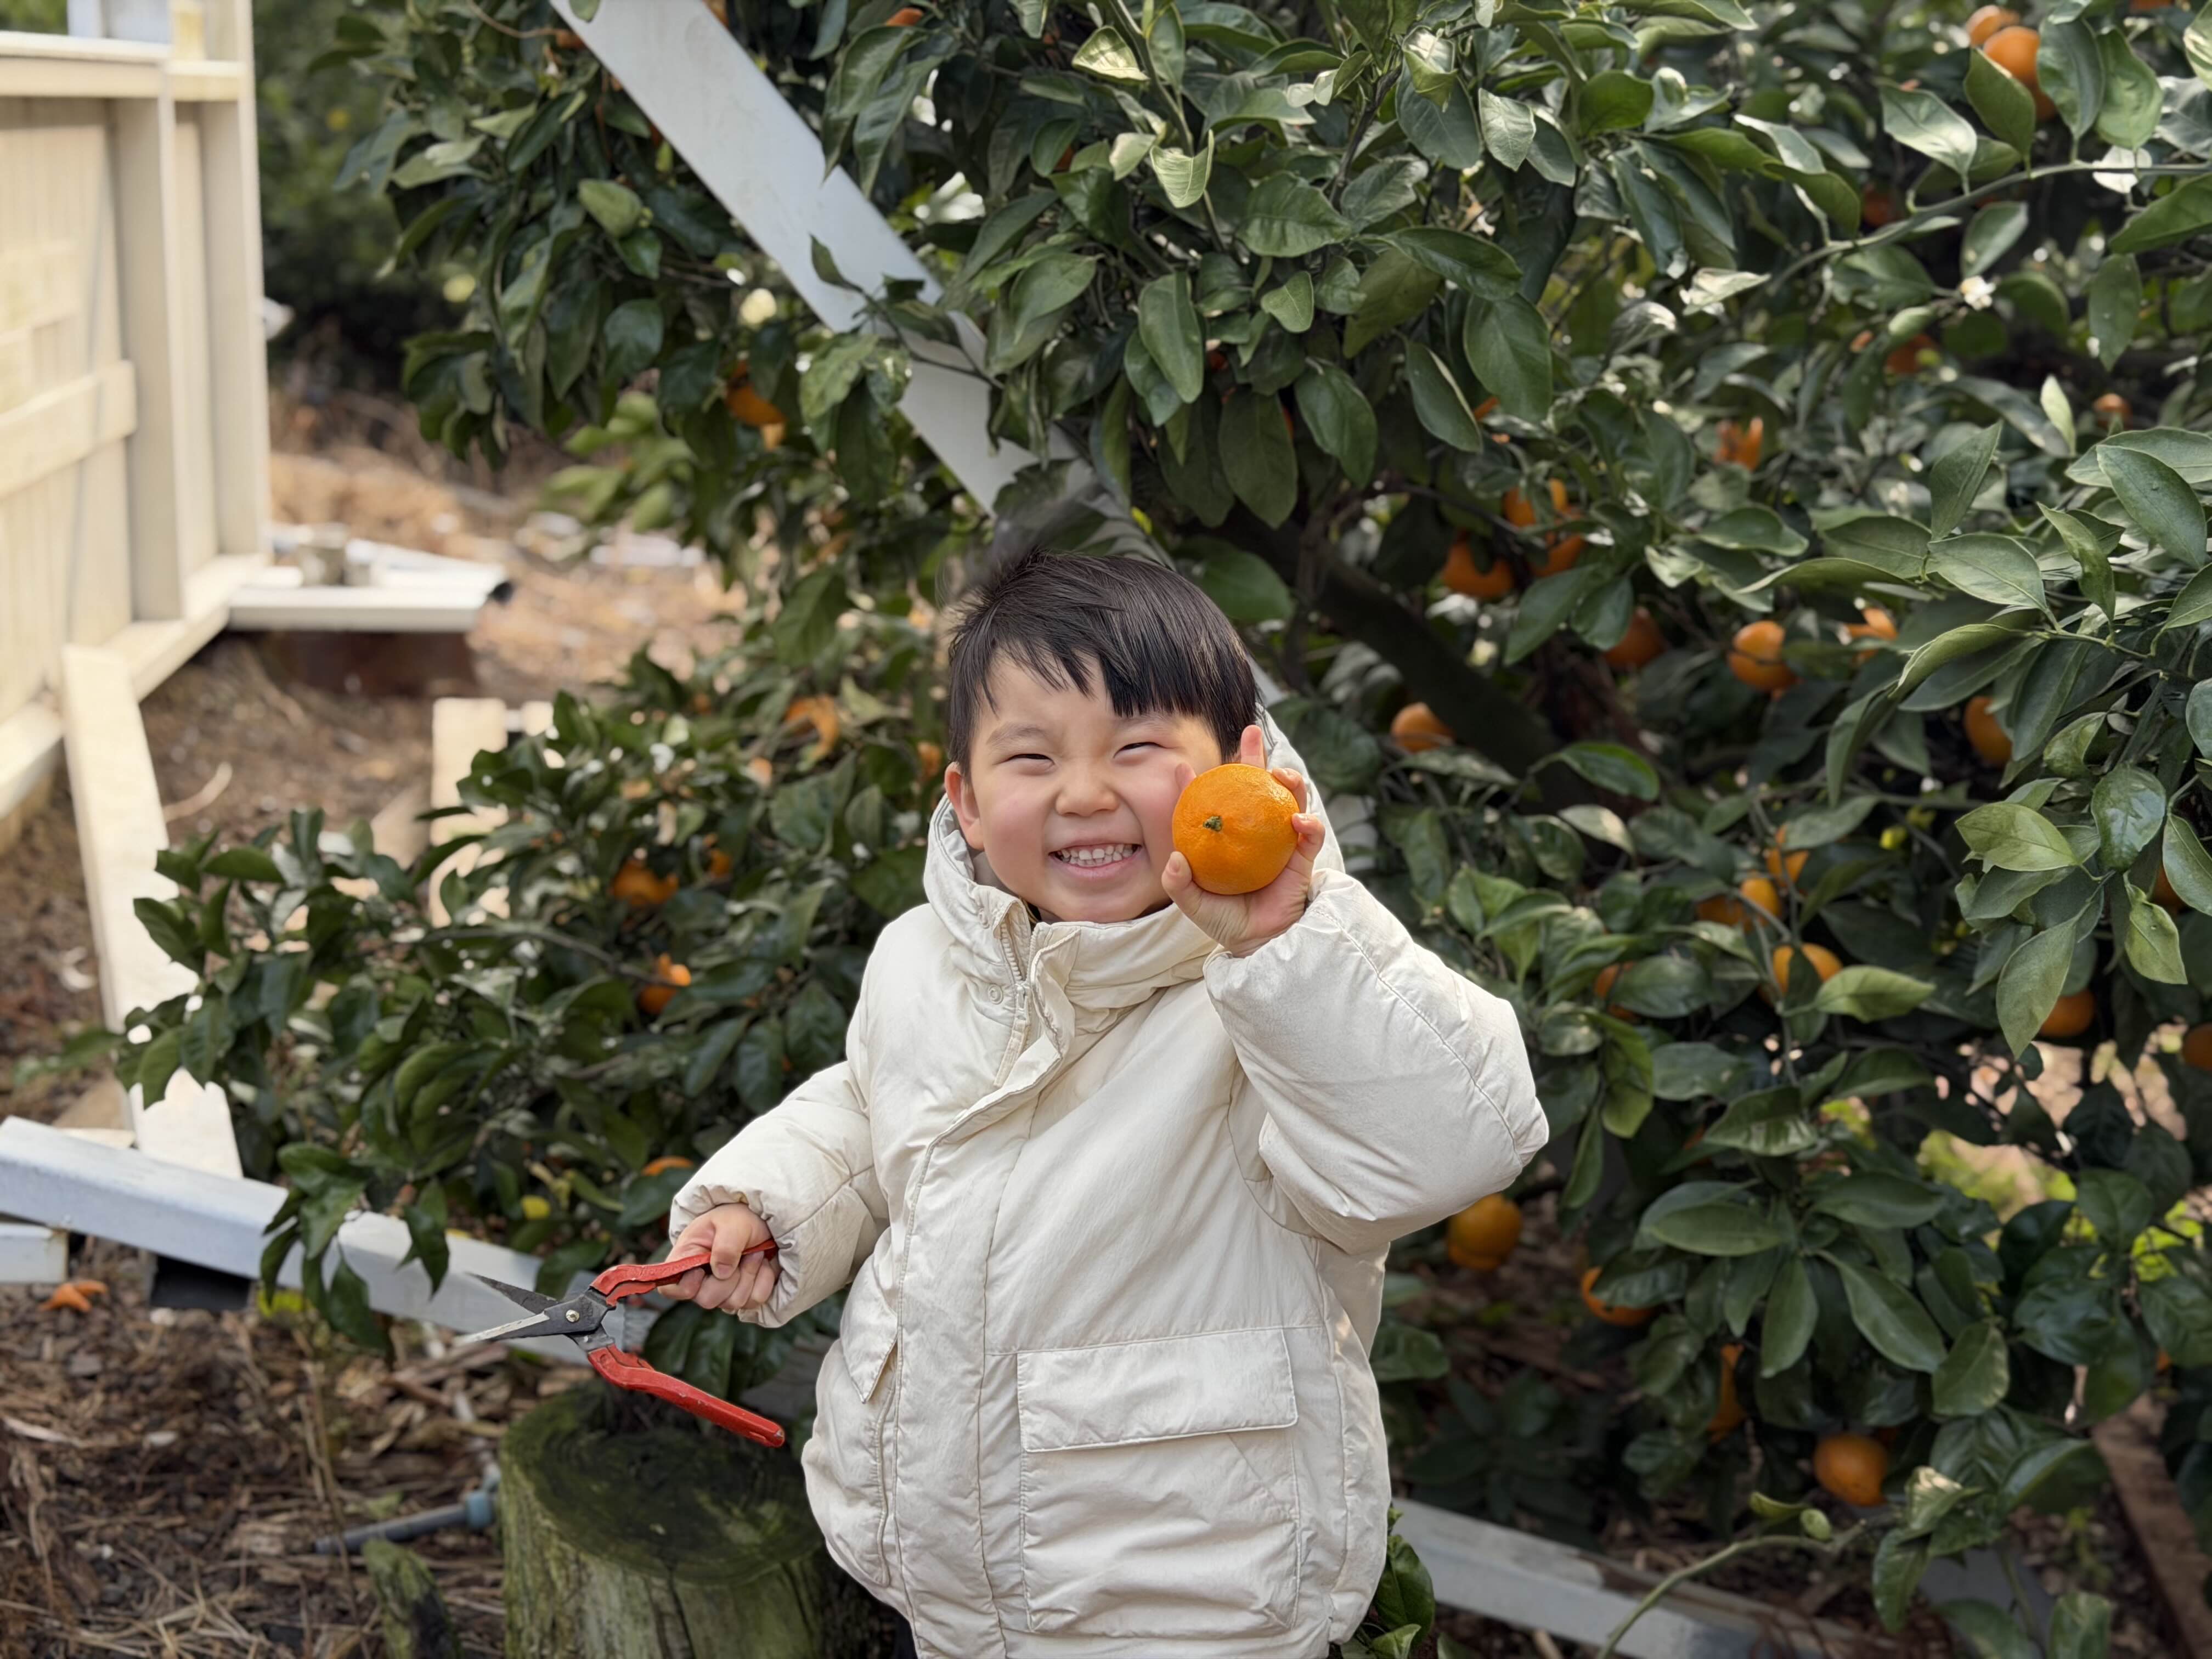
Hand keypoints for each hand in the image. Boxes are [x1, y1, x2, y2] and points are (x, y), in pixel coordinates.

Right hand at [661, 1202, 776, 1313]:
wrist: (762, 1223)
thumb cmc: (738, 1218)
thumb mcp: (732, 1222)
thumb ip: (726, 1245)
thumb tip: (722, 1273)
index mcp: (686, 1259)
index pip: (670, 1289)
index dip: (685, 1287)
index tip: (701, 1270)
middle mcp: (700, 1281)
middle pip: (708, 1300)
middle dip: (731, 1277)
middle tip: (745, 1252)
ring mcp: (721, 1292)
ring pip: (734, 1302)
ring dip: (750, 1274)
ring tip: (755, 1252)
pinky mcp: (743, 1295)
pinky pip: (755, 1300)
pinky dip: (764, 1280)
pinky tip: (763, 1263)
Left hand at [1162, 724, 1325, 955]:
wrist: (1258, 944)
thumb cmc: (1225, 920)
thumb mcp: (1193, 904)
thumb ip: (1178, 884)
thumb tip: (1175, 858)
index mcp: (1227, 836)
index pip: (1212, 800)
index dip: (1198, 781)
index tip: (1181, 767)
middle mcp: (1255, 832)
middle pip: (1256, 785)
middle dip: (1254, 755)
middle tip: (1251, 732)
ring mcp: (1280, 841)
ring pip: (1289, 800)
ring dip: (1289, 781)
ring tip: (1279, 772)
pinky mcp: (1302, 859)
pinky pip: (1310, 836)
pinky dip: (1308, 825)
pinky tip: (1298, 820)